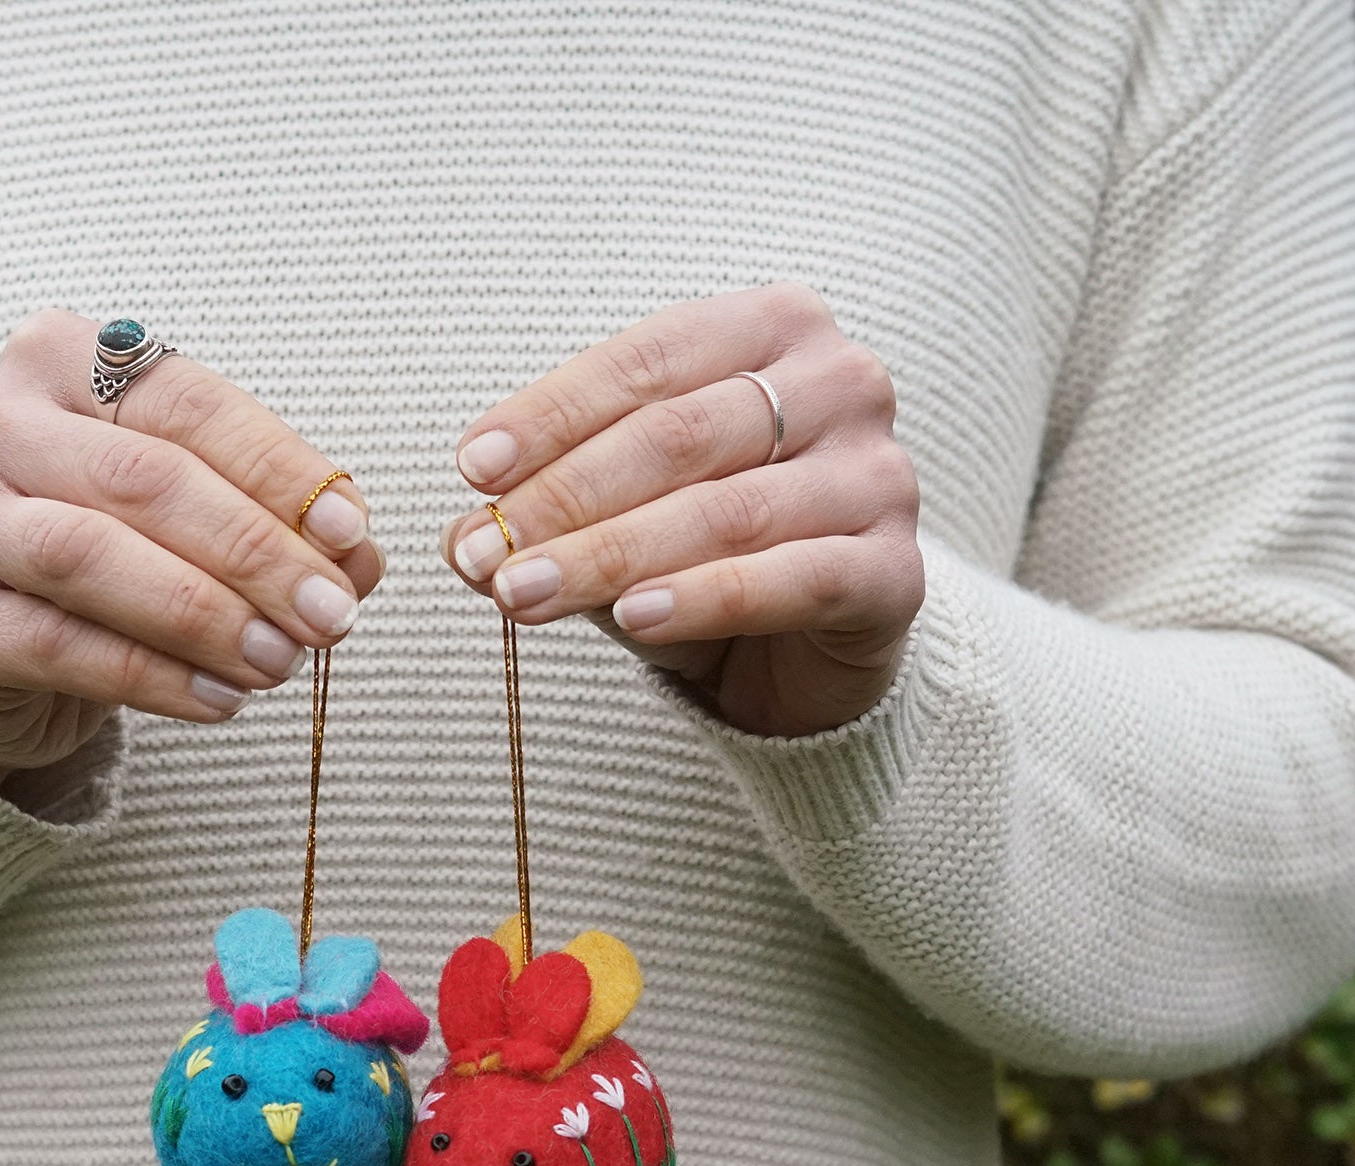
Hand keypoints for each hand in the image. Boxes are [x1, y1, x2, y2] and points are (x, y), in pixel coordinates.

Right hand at [0, 310, 381, 784]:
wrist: (3, 645)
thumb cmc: (118, 554)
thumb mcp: (198, 517)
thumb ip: (278, 523)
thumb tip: (361, 559)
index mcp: (65, 361)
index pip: (190, 404)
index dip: (279, 471)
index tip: (353, 535)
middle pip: (145, 480)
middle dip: (255, 553)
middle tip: (332, 616)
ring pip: (93, 557)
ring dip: (205, 615)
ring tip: (281, 662)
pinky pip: (64, 647)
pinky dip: (155, 677)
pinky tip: (221, 699)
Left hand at [441, 285, 922, 737]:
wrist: (814, 649)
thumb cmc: (712, 550)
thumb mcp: (622, 515)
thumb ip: (555, 511)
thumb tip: (458, 540)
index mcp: (773, 328)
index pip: (648, 359)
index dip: (552, 414)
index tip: (468, 468)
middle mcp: (841, 383)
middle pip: (679, 435)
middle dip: (564, 497)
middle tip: (479, 552)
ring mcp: (878, 476)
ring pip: (724, 512)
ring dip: (609, 557)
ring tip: (523, 596)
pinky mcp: (897, 572)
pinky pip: (788, 581)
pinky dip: (700, 599)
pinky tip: (632, 620)